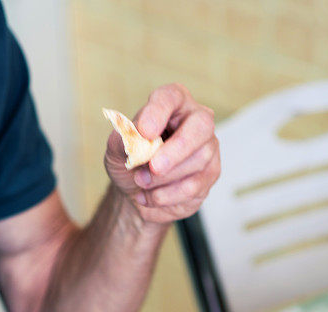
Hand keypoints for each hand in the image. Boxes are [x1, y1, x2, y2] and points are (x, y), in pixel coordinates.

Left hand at [104, 83, 219, 223]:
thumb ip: (123, 140)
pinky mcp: (210, 175)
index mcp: (173, 103)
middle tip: (154, 167)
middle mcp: (197, 121)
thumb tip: (134, 136)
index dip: (158, 112)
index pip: (171, 97)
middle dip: (177, 149)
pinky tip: (149, 197)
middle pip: (200, 127)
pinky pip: (193, 187)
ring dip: (164, 178)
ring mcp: (208, 148)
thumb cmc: (132, 163)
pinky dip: (166, 196)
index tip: (144, 131)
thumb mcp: (118, 150)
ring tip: (141, 182)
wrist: (138, 193)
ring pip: (197, 161)